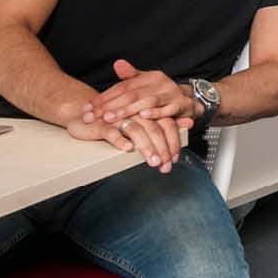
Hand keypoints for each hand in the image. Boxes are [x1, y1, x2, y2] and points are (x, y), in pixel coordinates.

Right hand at [65, 107, 191, 172]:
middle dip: (162, 150)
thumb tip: (190, 123)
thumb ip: (166, 121)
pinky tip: (128, 149)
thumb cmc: (119, 117)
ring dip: (146, 147)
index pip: (165, 125)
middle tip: (165, 166)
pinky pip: (112, 132)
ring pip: (136, 131)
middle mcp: (136, 113)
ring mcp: (119, 118)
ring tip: (153, 162)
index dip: (171, 142)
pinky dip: (120, 140)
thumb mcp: (143, 120)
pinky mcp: (102, 124)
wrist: (86, 111)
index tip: (174, 160)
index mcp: (147, 112)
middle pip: (154, 130)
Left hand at [84, 59, 195, 126]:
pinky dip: (156, 113)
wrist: (189, 101)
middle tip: (94, 116)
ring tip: (111, 118)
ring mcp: (172, 94)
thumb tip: (117, 63)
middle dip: (111, 107)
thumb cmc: (162, 94)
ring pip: (147, 101)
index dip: (105, 97)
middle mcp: (161, 83)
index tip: (88, 108)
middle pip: (132, 94)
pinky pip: (168, 109)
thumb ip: (130, 77)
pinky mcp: (182, 105)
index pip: (123, 86)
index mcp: (150, 77)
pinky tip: (143, 116)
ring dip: (128, 110)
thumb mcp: (146, 84)